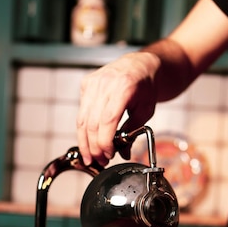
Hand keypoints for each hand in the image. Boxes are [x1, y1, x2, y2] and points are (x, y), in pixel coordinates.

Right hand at [76, 51, 159, 165]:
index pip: (108, 120)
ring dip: (84, 142)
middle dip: (94, 146)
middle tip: (99, 161)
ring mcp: (93, 82)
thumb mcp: (146, 111)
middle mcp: (106, 83)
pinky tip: (88, 140)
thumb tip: (123, 154)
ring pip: (82, 119)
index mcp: (125, 87)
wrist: (140, 65)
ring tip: (89, 157)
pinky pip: (81, 111)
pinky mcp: (86, 83)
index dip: (105, 142)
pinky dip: (84, 128)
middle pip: (92, 122)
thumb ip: (133, 132)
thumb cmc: (145, 88)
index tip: (107, 156)